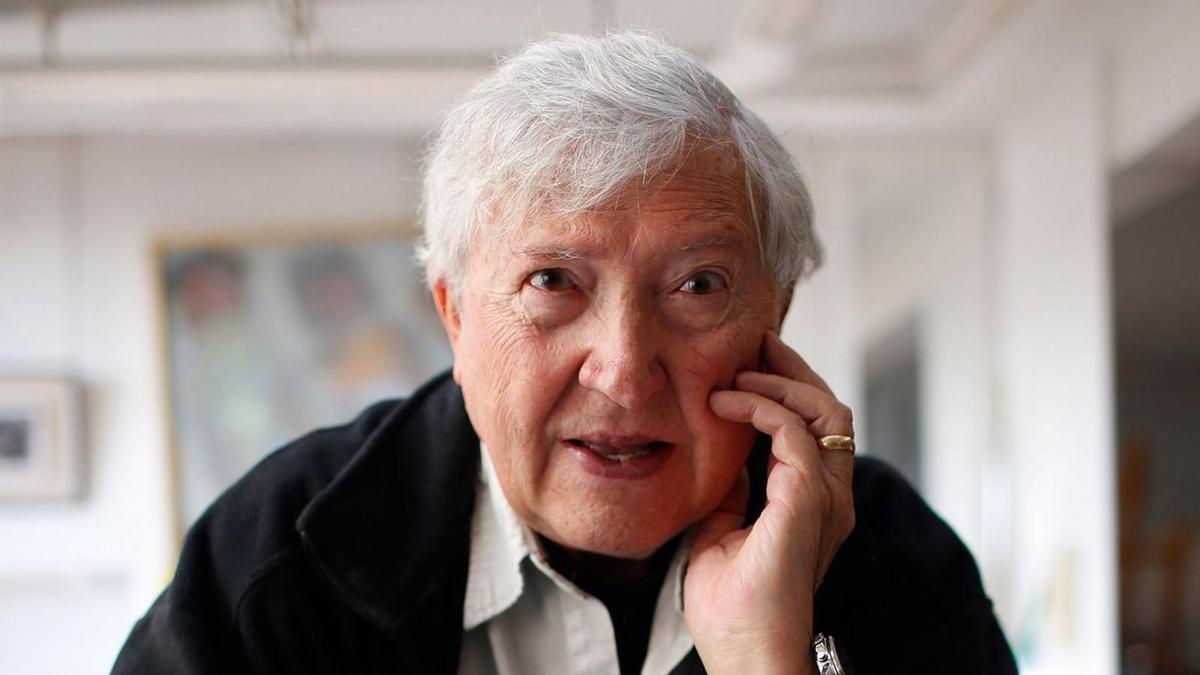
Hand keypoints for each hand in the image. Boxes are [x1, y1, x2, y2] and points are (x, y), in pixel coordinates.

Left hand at [684, 331, 855, 674]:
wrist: (743, 654)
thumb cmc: (733, 609)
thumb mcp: (724, 533)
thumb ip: (735, 494)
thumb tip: (727, 459)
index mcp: (815, 504)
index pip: (817, 429)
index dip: (790, 389)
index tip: (752, 364)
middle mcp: (831, 497)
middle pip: (830, 410)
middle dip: (793, 370)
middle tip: (755, 345)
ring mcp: (825, 499)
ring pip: (824, 411)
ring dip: (779, 383)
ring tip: (738, 371)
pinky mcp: (806, 503)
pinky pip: (792, 432)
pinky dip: (760, 408)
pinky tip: (725, 404)